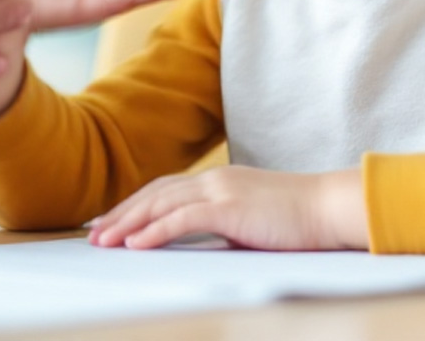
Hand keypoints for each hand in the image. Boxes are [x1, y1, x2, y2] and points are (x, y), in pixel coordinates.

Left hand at [88, 167, 369, 251]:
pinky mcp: (230, 209)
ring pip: (160, 205)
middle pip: (154, 195)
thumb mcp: (251, 220)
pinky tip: (135, 244)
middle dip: (121, 215)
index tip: (111, 223)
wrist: (330, 208)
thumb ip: (223, 226)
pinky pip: (182, 220)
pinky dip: (154, 231)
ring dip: (127, 224)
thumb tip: (200, 244)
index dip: (134, 205)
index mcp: (218, 181)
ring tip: (103, 241)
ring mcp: (220, 191)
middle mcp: (213, 180)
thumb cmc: (298, 220)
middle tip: (94, 234)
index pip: (164, 190)